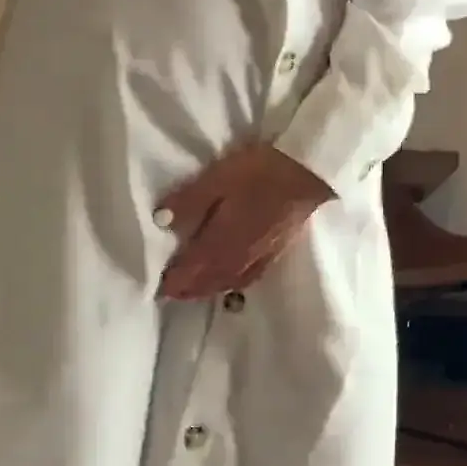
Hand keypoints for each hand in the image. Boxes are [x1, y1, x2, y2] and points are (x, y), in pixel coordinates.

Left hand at [157, 145, 336, 300]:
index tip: (156, 288)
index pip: (189, 271)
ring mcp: (258, 259)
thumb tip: (161, 221)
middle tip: (170, 293)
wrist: (310, 174)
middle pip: (207, 283)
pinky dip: (230, 284)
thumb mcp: (217, 179)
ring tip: (194, 291)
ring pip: (226, 283)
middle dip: (187, 290)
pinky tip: (229, 280)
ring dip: (207, 290)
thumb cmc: (259, 172)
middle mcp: (236, 260)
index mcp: (219, 244)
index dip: (172, 282)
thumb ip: (188, 202)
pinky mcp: (275, 253)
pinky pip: (246, 279)